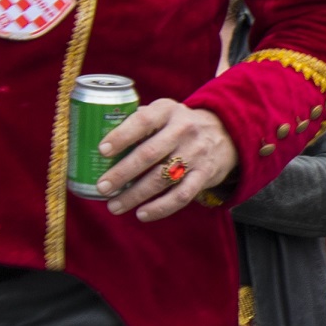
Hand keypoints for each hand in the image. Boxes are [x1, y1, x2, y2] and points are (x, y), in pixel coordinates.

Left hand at [103, 97, 238, 220]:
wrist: (227, 134)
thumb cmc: (181, 125)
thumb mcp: (165, 113)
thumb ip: (139, 121)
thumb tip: (98, 139)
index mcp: (168, 110)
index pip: (142, 121)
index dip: (122, 136)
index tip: (102, 150)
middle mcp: (183, 130)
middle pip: (149, 154)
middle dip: (122, 173)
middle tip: (102, 187)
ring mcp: (196, 153)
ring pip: (162, 178)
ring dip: (135, 195)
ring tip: (114, 206)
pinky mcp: (204, 175)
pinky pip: (181, 195)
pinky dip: (160, 208)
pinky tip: (141, 214)